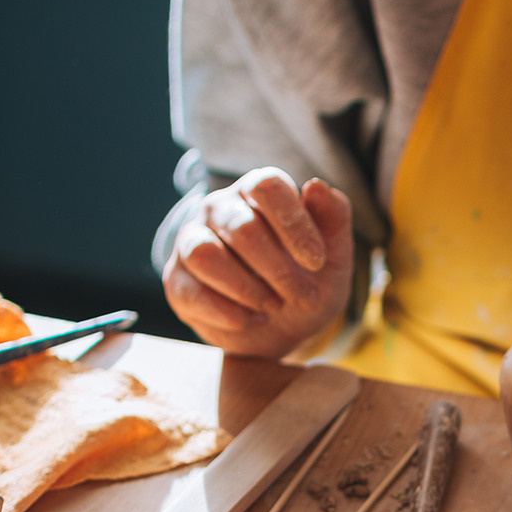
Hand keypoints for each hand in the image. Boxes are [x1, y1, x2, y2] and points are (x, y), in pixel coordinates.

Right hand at [163, 167, 353, 358]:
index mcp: (256, 192)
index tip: (317, 262)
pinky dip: (228, 313)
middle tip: (306, 298)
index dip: (294, 224)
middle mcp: (219, 209)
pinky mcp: (177, 280)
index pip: (267, 187)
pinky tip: (254, 320)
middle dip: (279, 270)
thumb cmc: (308, 279)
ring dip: (247, 288)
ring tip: (275, 308)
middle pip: (241, 227)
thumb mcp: (334, 255)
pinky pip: (191, 292)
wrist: (286, 326)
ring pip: (205, 255)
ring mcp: (192, 242)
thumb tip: (317, 186)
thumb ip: (334, 217)